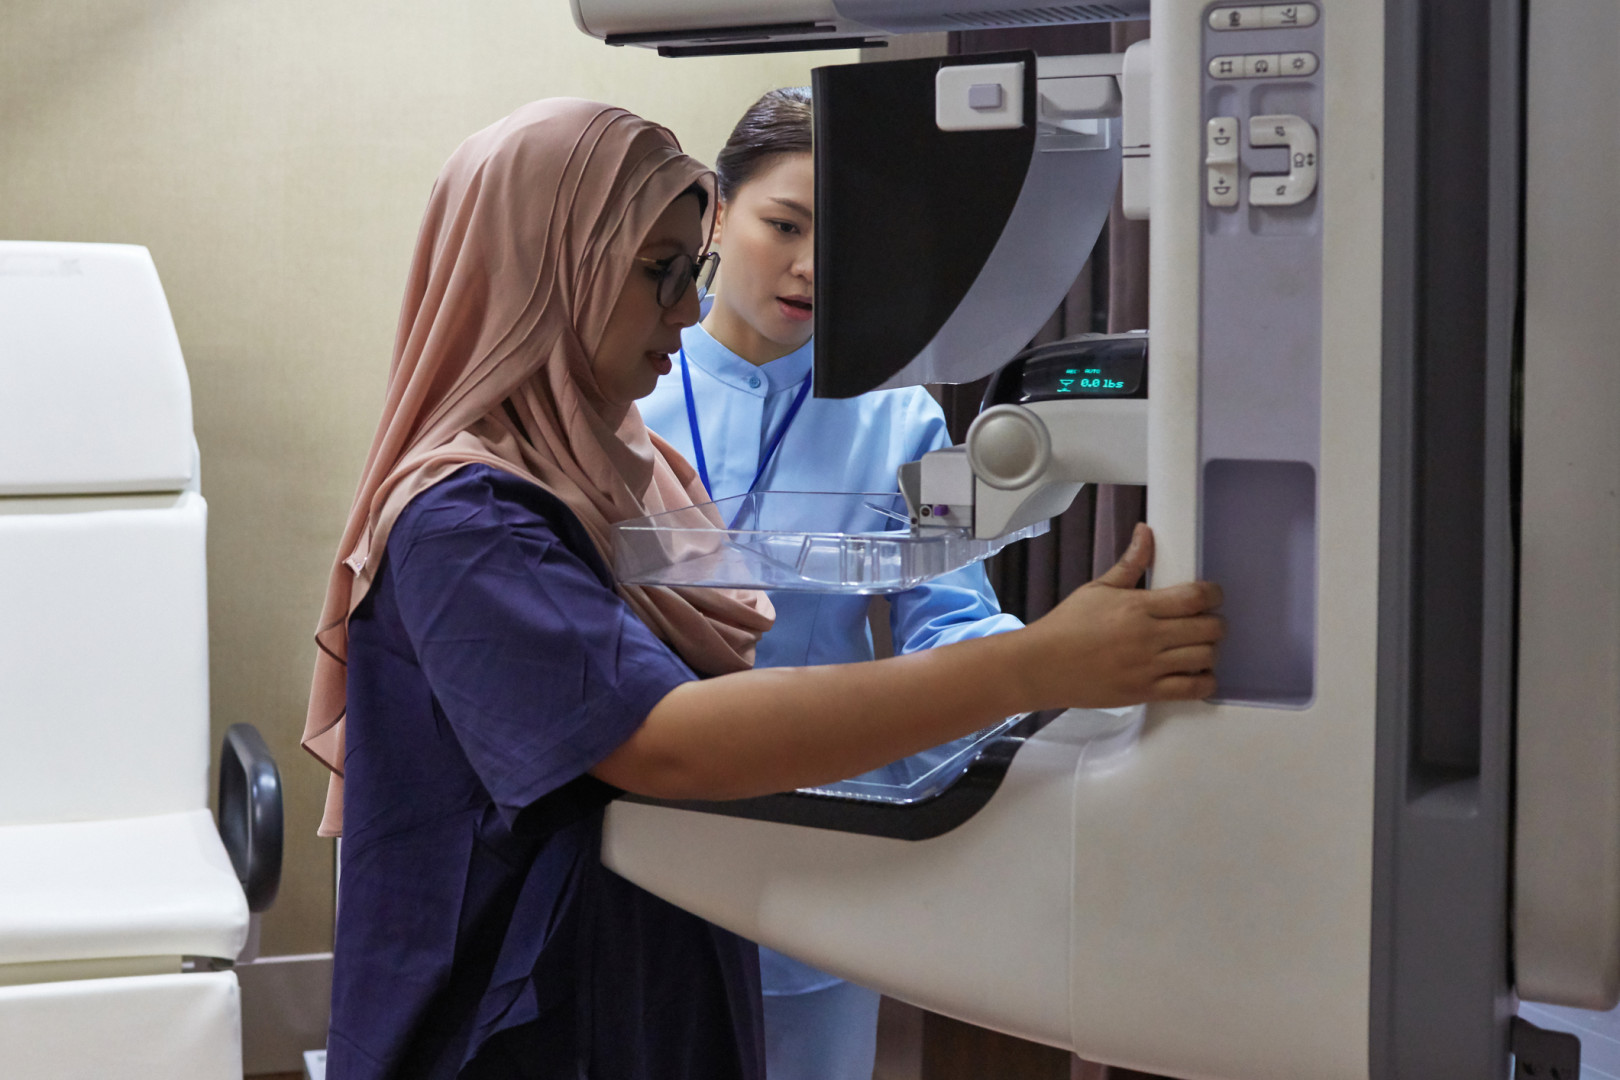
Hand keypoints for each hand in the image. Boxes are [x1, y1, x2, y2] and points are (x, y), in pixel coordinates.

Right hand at [1018, 523, 1222, 708]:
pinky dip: (1204, 681)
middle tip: (1207, 621)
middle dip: (1216, 623)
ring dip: (1210, 651)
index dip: (1214, 594)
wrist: (1041, 666)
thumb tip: (1146, 531)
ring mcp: (1148, 668)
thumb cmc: (1067, 626)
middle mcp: (1148, 637)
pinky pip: (1192, 690)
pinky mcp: (1145, 693)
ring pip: (1205, 658)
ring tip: (1200, 646)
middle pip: (1209, 629)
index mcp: (1137, 607)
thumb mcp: (1097, 589)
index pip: (1194, 597)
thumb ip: (1129, 563)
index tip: (1212, 595)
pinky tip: (1197, 673)